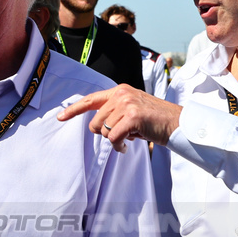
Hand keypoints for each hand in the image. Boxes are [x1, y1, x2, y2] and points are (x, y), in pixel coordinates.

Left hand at [57, 85, 181, 151]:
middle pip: (95, 122)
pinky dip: (119, 146)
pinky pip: (114, 138)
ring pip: (103, 131)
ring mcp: (127, 105)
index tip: (60, 117)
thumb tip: (97, 125)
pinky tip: (128, 146)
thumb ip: (115, 111)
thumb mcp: (132, 109)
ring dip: (115, 140)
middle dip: (105, 133)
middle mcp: (121, 94)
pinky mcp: (132, 117)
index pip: (91, 99)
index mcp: (120, 90)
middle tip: (123, 134)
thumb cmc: (155, 120)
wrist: (177, 123)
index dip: (74, 110)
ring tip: (130, 137)